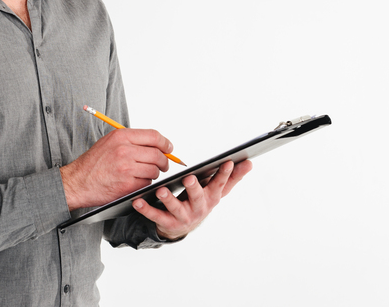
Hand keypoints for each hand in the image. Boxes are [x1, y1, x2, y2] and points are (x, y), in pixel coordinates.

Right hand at [60, 128, 173, 210]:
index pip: (153, 136)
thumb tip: (156, 143)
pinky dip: (145, 183)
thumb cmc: (93, 163)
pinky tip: (135, 182)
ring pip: (154, 170)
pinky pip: (147, 183)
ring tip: (143, 174)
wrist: (77, 182)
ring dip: (153, 173)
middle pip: (158, 154)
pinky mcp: (127, 185)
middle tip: (163, 165)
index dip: (165, 143)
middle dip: (164, 161)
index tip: (169, 148)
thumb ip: (131, 140)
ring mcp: (126, 168)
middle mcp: (124, 150)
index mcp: (121, 136)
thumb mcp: (109, 142)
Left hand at [132, 159, 252, 239]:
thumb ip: (232, 177)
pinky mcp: (167, 223)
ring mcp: (183, 217)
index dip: (224, 174)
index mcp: (211, 197)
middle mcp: (199, 208)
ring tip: (160, 190)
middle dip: (194, 188)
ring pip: (176, 208)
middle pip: (198, 197)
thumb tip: (250, 163)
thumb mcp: (216, 191)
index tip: (226, 162)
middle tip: (189, 178)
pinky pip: (156, 216)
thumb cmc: (200, 201)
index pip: (220, 184)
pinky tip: (138, 201)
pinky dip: (146, 209)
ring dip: (168, 199)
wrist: (183, 227)